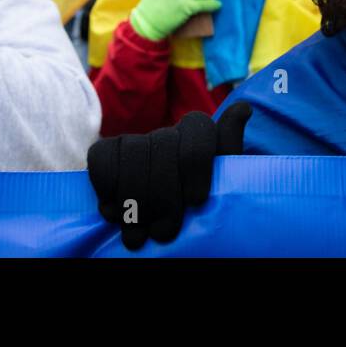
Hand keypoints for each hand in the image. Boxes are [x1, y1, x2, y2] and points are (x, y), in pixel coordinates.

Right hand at [87, 102, 251, 250]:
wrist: (162, 238)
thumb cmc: (200, 213)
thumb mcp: (222, 185)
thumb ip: (229, 150)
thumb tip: (243, 108)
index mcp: (199, 136)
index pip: (198, 127)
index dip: (195, 164)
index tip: (196, 201)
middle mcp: (168, 134)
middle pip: (164, 145)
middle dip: (163, 195)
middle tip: (164, 232)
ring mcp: (136, 141)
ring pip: (133, 151)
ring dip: (134, 200)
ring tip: (139, 233)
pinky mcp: (107, 152)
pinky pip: (102, 157)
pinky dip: (107, 186)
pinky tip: (114, 212)